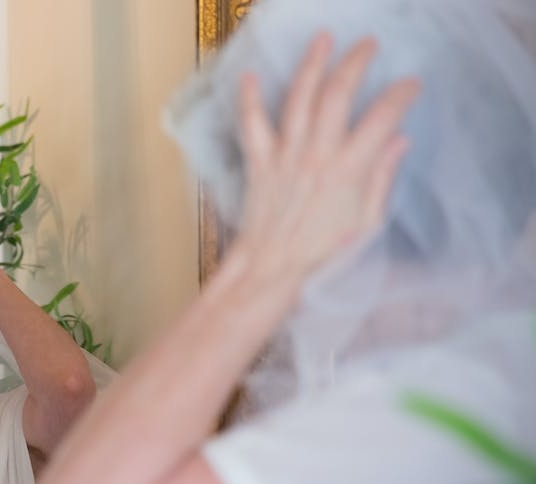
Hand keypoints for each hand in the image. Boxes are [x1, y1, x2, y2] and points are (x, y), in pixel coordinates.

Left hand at [232, 33, 419, 291]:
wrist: (272, 268)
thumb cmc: (323, 253)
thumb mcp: (367, 221)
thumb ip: (382, 177)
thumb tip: (399, 141)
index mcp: (350, 170)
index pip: (382, 117)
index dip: (400, 95)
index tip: (409, 85)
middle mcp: (317, 154)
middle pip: (337, 94)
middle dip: (355, 63)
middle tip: (367, 45)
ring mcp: (285, 155)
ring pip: (299, 98)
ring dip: (312, 65)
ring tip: (323, 40)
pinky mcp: (260, 162)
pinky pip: (252, 124)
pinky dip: (249, 99)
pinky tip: (250, 76)